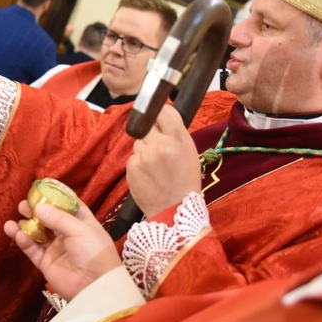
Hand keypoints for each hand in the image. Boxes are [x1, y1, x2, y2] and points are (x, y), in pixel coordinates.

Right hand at [4, 200, 120, 301]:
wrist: (95, 286)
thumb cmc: (94, 252)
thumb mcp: (80, 229)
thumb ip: (58, 218)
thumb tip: (37, 207)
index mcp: (81, 222)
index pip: (67, 205)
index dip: (55, 197)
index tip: (41, 188)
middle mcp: (68, 234)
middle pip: (48, 218)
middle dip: (36, 210)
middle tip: (24, 204)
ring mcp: (56, 248)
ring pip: (37, 233)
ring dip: (26, 225)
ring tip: (15, 218)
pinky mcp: (46, 263)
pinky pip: (32, 249)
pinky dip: (23, 241)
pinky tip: (17, 233)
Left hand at [127, 104, 200, 218]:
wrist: (175, 210)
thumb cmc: (185, 180)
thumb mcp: (189, 151)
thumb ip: (175, 132)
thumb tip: (160, 112)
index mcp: (179, 138)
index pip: (163, 110)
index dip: (159, 113)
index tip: (158, 118)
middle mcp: (161, 144)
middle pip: (147, 125)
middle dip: (151, 132)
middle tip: (158, 146)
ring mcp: (144, 155)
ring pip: (138, 141)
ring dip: (144, 149)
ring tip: (156, 166)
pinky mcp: (132, 166)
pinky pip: (133, 156)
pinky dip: (138, 162)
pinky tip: (148, 174)